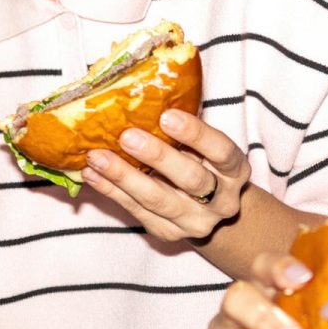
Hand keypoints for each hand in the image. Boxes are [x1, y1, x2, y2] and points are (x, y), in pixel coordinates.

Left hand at [83, 108, 248, 240]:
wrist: (210, 210)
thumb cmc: (203, 164)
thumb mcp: (205, 146)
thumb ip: (184, 130)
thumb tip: (141, 95)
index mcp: (235, 170)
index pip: (221, 151)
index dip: (196, 134)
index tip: (167, 114)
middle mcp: (221, 200)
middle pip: (190, 179)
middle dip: (157, 157)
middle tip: (127, 136)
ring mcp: (195, 221)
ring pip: (158, 200)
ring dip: (124, 177)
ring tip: (97, 157)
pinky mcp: (168, 233)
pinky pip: (136, 212)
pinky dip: (111, 191)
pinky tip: (92, 174)